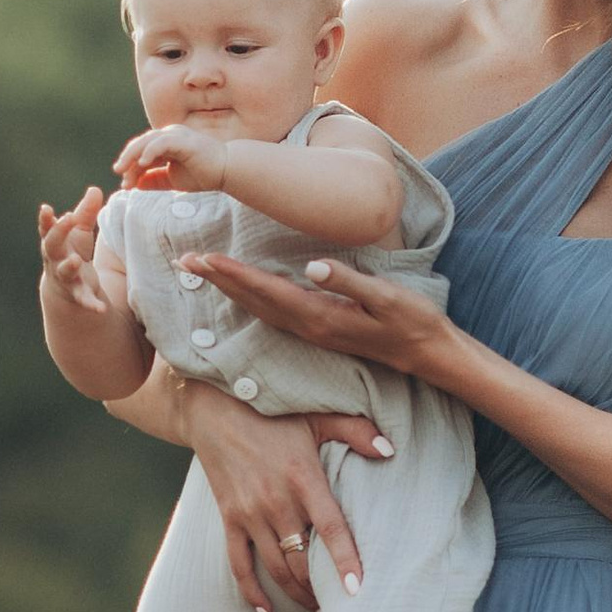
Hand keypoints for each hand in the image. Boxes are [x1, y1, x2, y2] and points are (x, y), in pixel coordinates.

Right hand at [36, 186, 111, 314]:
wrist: (64, 287)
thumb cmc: (71, 252)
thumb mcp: (79, 232)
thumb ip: (86, 213)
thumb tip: (95, 189)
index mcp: (55, 243)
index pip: (47, 229)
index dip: (46, 219)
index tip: (46, 208)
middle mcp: (56, 260)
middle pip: (51, 246)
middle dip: (57, 233)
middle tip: (66, 218)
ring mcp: (66, 278)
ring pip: (64, 272)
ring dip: (69, 266)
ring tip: (76, 260)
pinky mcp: (78, 294)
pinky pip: (83, 300)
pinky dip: (91, 304)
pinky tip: (100, 308)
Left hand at [115, 121, 228, 192]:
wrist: (227, 171)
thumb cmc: (203, 174)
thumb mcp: (173, 180)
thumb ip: (155, 180)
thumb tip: (136, 184)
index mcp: (166, 143)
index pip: (141, 152)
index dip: (131, 167)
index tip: (125, 185)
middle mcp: (169, 135)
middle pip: (140, 144)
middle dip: (127, 160)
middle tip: (118, 173)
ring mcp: (176, 135)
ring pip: (147, 141)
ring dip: (133, 155)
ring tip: (125, 170)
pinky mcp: (183, 140)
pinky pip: (161, 143)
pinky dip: (150, 151)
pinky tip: (143, 163)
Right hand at [179, 383, 390, 611]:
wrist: (213, 408)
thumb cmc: (271, 412)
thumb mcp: (316, 415)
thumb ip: (356, 431)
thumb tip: (390, 449)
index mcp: (302, 477)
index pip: (329, 527)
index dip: (344, 559)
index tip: (357, 589)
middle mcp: (275, 501)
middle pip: (302, 558)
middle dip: (323, 588)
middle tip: (343, 606)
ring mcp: (249, 513)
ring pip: (276, 566)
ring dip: (297, 593)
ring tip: (317, 609)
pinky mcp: (229, 518)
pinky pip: (238, 564)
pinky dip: (252, 591)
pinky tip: (266, 611)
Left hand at [183, 250, 459, 387]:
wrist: (427, 353)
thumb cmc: (411, 320)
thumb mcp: (385, 296)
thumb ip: (348, 281)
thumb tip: (313, 266)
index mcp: (320, 316)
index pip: (266, 290)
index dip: (234, 274)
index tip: (205, 258)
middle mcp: (309, 327)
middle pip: (253, 301)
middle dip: (218, 280)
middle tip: (184, 261)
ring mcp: (312, 332)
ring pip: (259, 309)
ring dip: (229, 290)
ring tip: (203, 272)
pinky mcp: (319, 331)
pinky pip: (273, 314)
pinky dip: (250, 299)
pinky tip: (241, 293)